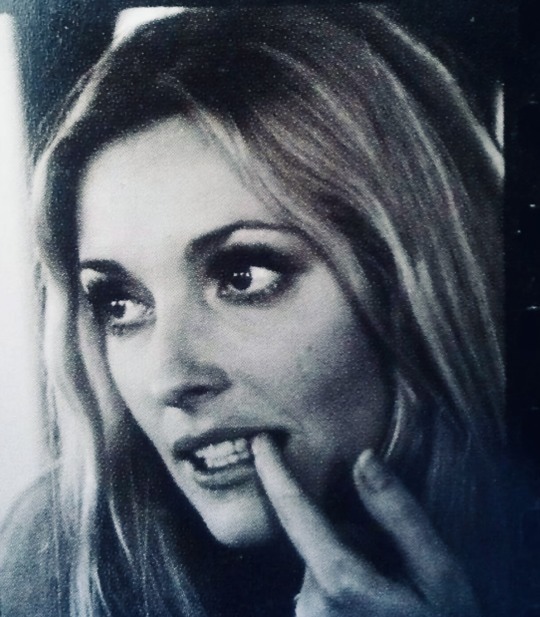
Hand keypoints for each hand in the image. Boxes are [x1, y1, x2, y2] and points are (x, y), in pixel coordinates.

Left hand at [252, 434, 479, 616]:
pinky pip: (322, 581)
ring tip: (392, 586)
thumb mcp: (439, 571)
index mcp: (338, 582)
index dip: (274, 472)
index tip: (259, 440)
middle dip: (349, 531)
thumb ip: (398, 514)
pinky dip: (344, 576)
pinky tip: (376, 598)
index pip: (294, 512)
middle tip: (397, 563)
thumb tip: (362, 458)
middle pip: (317, 536)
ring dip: (349, 557)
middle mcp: (311, 604)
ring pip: (321, 558)